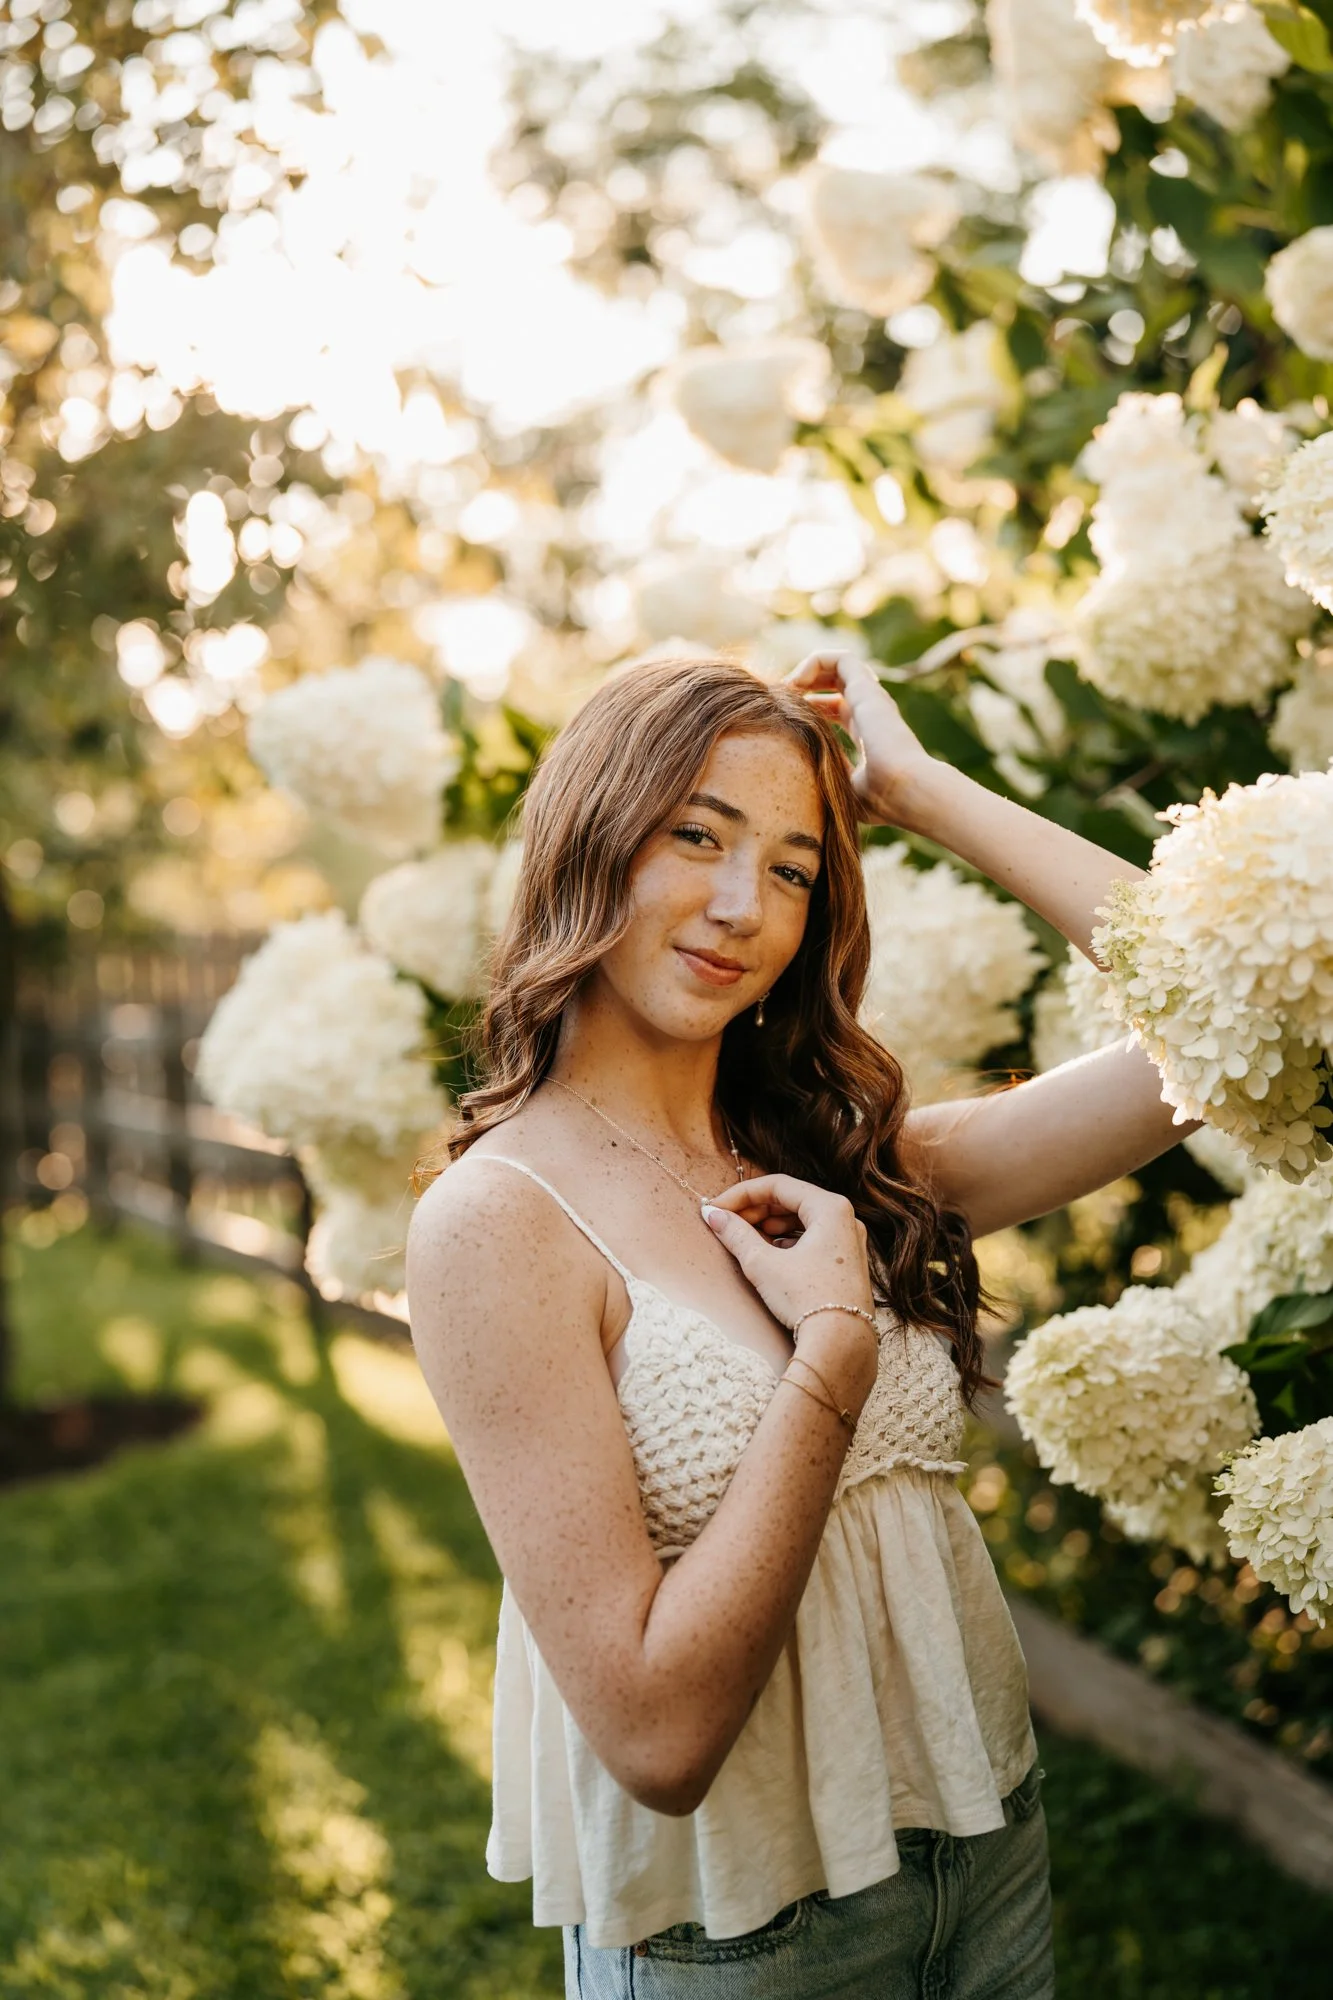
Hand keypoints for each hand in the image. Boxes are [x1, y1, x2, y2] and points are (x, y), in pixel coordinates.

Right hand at [702, 1172, 875, 1340]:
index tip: (716, 1208)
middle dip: (755, 1210)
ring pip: (801, 1221)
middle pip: (791, 1201)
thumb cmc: (806, 1299)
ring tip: (743, 1239)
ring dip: (769, 1226)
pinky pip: (812, 1239)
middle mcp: (846, 1219)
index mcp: (830, 1208)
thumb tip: (713, 1215)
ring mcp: (848, 1242)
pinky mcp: (845, 1263)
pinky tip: (767, 1255)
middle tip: (726, 1224)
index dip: (741, 1194)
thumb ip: (735, 1234)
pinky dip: (786, 1242)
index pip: (778, 1185)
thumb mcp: (763, 1264)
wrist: (841, 1344)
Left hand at [785, 649, 935, 825]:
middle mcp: (870, 711)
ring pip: (838, 666)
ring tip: (786, 689)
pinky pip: (841, 658)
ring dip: (807, 672)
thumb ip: (827, 774)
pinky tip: (795, 684)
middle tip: (780, 701)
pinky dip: (814, 662)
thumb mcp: (844, 787)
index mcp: (867, 733)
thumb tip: (801, 771)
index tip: (786, 723)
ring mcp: (871, 697)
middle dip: (805, 687)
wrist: (904, 791)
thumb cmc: (878, 799)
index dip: (810, 710)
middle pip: (836, 684)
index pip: (837, 710)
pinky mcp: (867, 687)